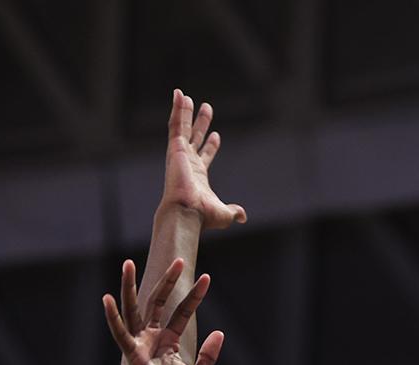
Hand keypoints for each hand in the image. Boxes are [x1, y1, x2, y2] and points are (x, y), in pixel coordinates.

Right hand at [103, 258, 223, 364]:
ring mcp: (141, 347)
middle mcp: (152, 341)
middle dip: (167, 282)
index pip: (181, 312)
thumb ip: (208, 355)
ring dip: (129, 288)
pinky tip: (107, 298)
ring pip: (133, 311)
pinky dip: (113, 318)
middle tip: (179, 260)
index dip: (194, 296)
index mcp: (168, 344)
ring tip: (127, 263)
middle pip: (157, 304)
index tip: (207, 278)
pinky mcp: (133, 358)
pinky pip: (120, 335)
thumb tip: (219, 332)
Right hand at [160, 88, 246, 228]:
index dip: (211, 146)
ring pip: (182, 128)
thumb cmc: (202, 216)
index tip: (216, 135)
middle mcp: (188, 164)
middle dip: (201, 123)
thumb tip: (243, 217)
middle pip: (195, 138)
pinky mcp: (175, 148)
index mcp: (198, 176)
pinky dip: (177, 110)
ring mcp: (180, 155)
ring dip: (184, 112)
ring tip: (185, 96)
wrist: (186, 212)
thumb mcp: (224, 213)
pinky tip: (179, 94)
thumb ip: (233, 212)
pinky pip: (175, 124)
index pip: (205, 156)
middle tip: (206, 108)